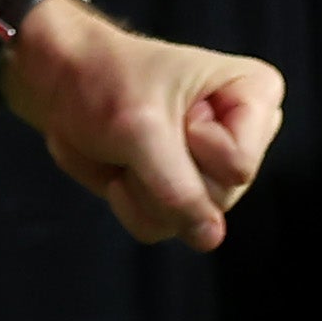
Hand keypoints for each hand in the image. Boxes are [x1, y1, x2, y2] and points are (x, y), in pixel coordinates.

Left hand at [0, 0, 284, 249]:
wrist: (65, 84)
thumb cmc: (108, 81)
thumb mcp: (142, 130)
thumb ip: (180, 188)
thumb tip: (211, 239)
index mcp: (256, 93)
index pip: (239, 163)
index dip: (194, 144)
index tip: (172, 106)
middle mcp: (247, 133)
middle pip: (221, 195)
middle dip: (168, 173)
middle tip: (145, 131)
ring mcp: (217, 168)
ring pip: (194, 220)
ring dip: (146, 192)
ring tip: (133, 149)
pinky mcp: (188, 193)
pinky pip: (167, 229)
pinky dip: (134, 206)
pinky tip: (126, 170)